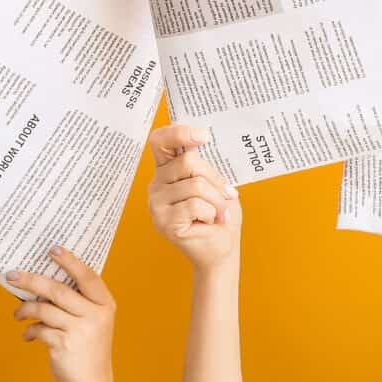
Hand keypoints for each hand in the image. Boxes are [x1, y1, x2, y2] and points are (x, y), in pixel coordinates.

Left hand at [9, 247, 117, 381]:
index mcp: (105, 305)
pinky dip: (30, 330)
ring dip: (25, 309)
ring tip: (17, 313)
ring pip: (44, 309)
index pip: (87, 277)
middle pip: (59, 290)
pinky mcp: (63, 345)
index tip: (53, 249)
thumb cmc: (88, 348)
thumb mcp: (93, 321)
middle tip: (12, 275)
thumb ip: (78, 303)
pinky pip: (39, 329)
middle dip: (32, 281)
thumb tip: (43, 282)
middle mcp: (95, 315)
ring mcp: (80, 331)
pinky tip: (27, 334)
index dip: (70, 261)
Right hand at [147, 124, 240, 272]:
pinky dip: (211, 213)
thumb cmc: (220, 214)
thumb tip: (204, 144)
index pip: (160, 141)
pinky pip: (195, 205)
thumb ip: (206, 167)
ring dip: (217, 200)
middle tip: (225, 196)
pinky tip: (208, 222)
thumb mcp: (217, 183)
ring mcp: (157, 204)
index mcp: (168, 170)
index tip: (203, 135)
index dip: (178, 133)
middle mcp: (157, 185)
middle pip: (188, 162)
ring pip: (195, 185)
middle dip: (214, 179)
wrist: (222, 249)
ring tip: (218, 213)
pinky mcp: (163, 222)